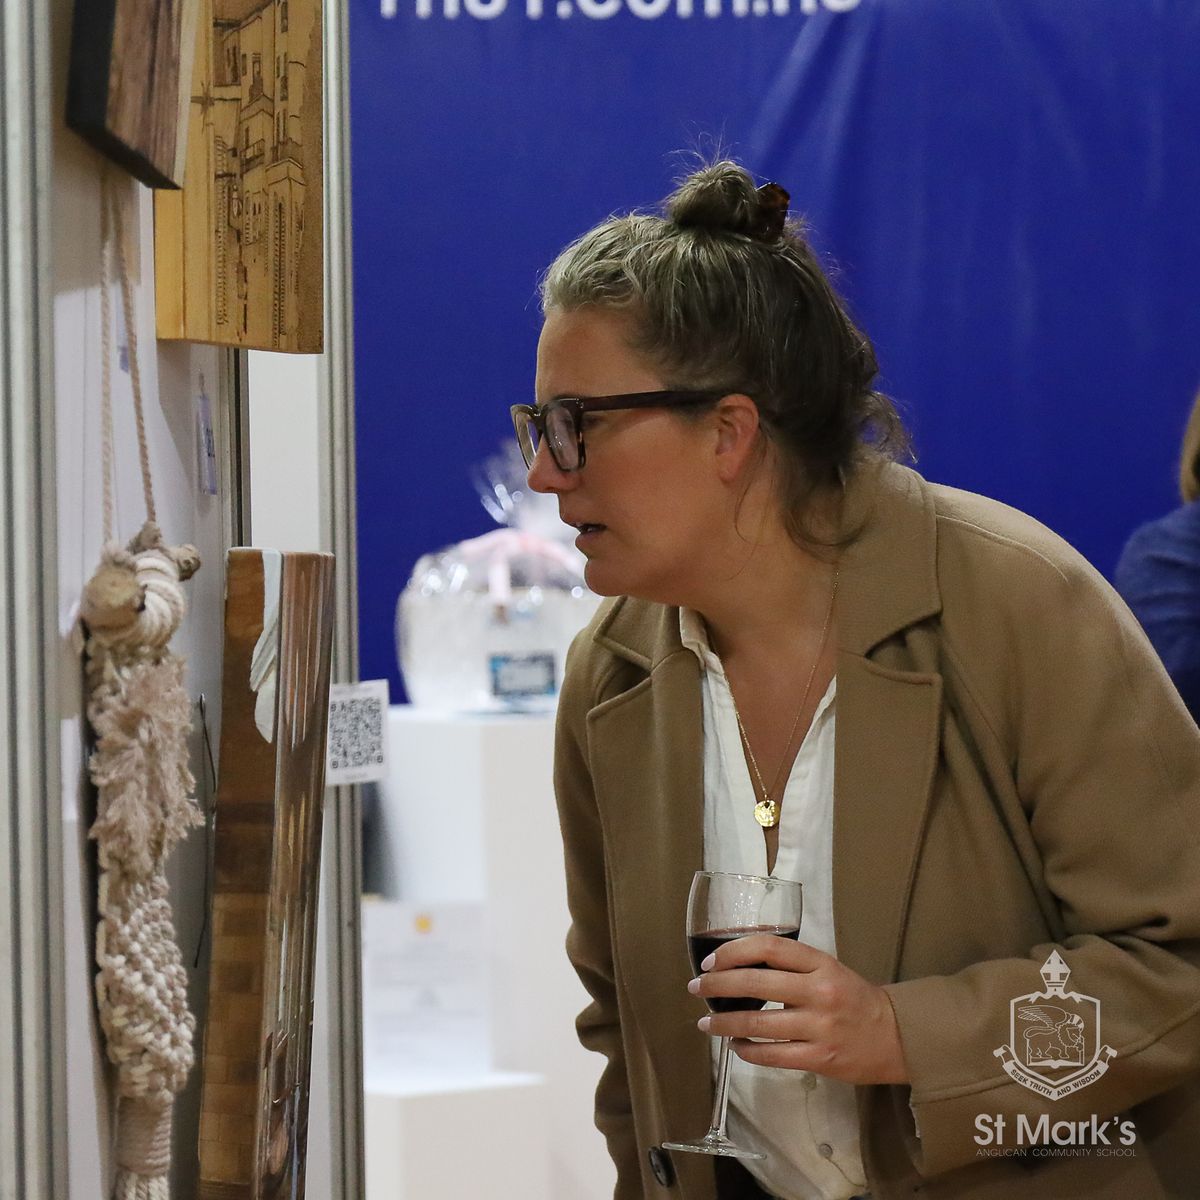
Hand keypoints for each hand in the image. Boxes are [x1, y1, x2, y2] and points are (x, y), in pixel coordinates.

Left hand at [687, 934, 909, 1084]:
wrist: (895, 1036)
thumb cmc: (853, 998)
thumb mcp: (826, 968)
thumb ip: (790, 966)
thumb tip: (738, 966)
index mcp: (819, 963)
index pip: (767, 948)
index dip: (732, 952)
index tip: (710, 961)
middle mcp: (818, 992)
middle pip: (755, 983)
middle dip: (717, 985)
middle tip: (696, 988)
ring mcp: (819, 1027)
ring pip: (757, 1024)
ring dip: (724, 1023)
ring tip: (706, 1023)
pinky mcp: (819, 1059)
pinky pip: (771, 1056)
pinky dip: (746, 1051)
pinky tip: (736, 1046)